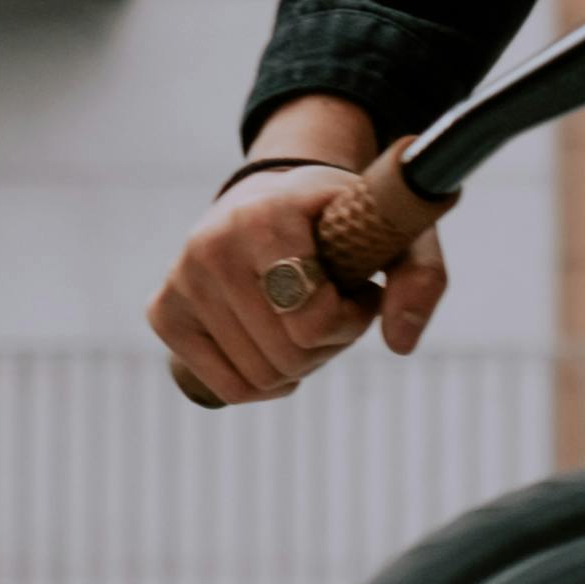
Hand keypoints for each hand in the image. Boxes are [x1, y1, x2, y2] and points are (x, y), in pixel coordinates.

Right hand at [149, 106, 445, 406]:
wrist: (271, 195)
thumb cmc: (338, 220)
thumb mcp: (394, 232)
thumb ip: (421, 277)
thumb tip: (400, 344)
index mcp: (265, 217)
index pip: (312, 320)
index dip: (351, 321)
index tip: (359, 292)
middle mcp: (212, 245)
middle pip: (288, 355)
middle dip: (327, 343)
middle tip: (331, 306)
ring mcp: (182, 280)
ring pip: (261, 378)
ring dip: (299, 362)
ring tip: (302, 316)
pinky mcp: (164, 312)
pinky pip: (228, 388)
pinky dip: (264, 383)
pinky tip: (274, 344)